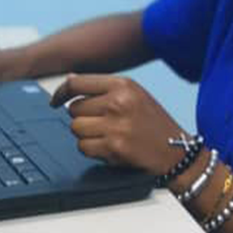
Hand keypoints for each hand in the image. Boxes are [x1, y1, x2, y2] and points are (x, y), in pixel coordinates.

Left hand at [49, 74, 183, 173]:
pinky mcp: (114, 146)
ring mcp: (115, 125)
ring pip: (76, 129)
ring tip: (108, 136)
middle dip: (83, 119)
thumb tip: (70, 81)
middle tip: (102, 125)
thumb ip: (103, 88)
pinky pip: (83, 147)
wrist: (176, 151)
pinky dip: (92, 150)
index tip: (55, 101)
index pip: (77, 83)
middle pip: (74, 109)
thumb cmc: (153, 124)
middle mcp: (118, 102)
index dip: (61, 93)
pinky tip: (110, 148)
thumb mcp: (134, 95)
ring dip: (86, 135)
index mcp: (123, 84)